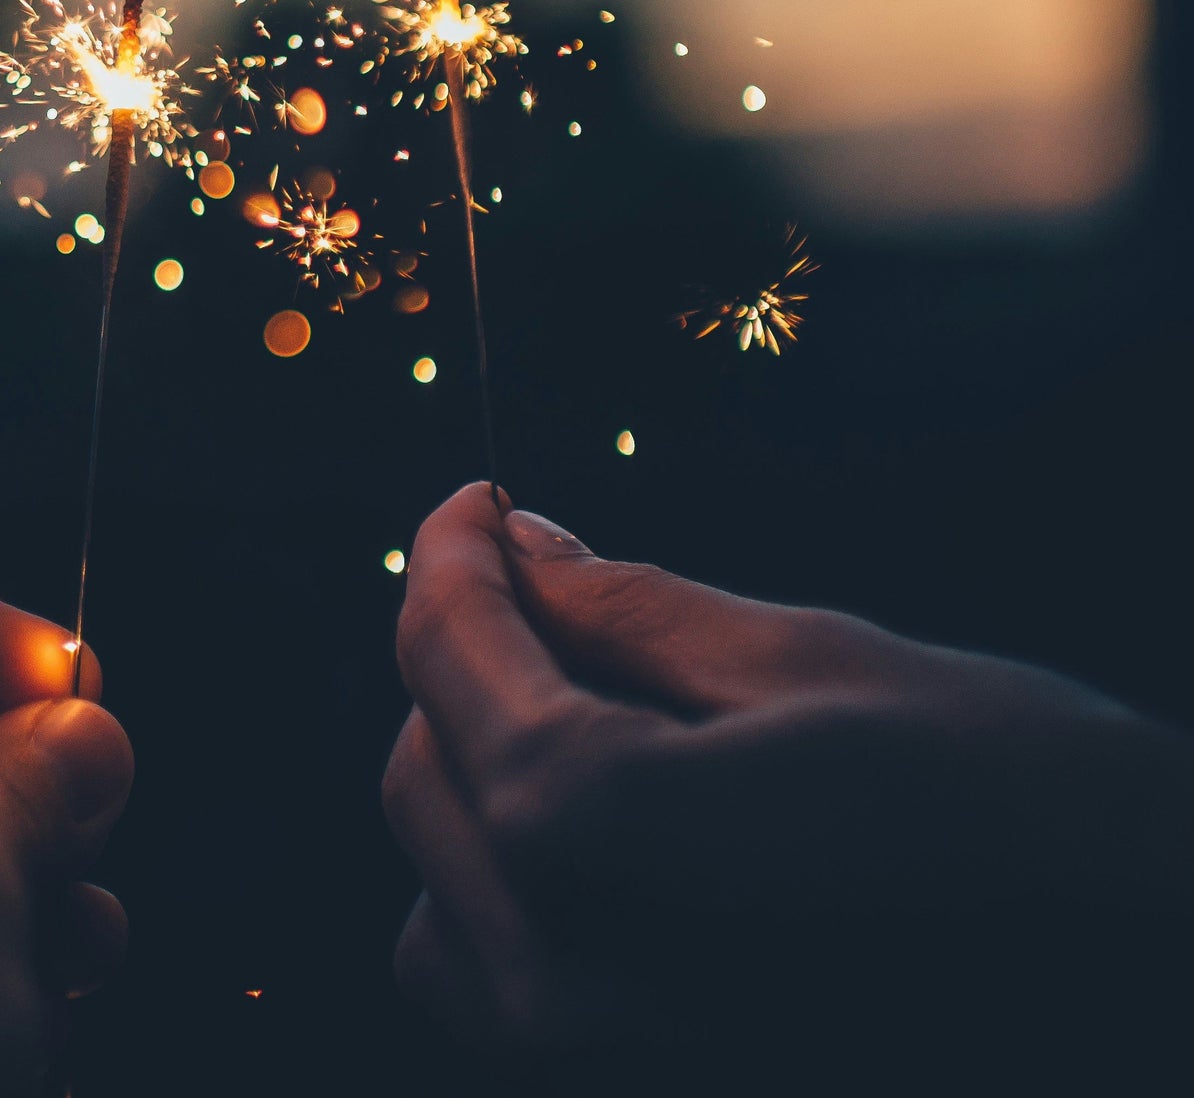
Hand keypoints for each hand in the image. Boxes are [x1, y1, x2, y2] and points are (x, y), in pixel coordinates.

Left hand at [384, 485, 1193, 1080]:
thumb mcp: (814, 667)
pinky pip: (498, 984)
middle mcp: (561, 994)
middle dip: (475, 660)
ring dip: (492, 778)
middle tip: (563, 587)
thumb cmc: (1027, 820)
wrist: (1165, 1004)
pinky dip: (524, 888)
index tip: (475, 502)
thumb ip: (628, 609)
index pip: (450, 660)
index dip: (452, 556)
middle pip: (423, 771)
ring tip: (616, 719)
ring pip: (443, 883)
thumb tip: (516, 541)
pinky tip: (630, 836)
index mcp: (598, 847)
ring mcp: (589, 1073)